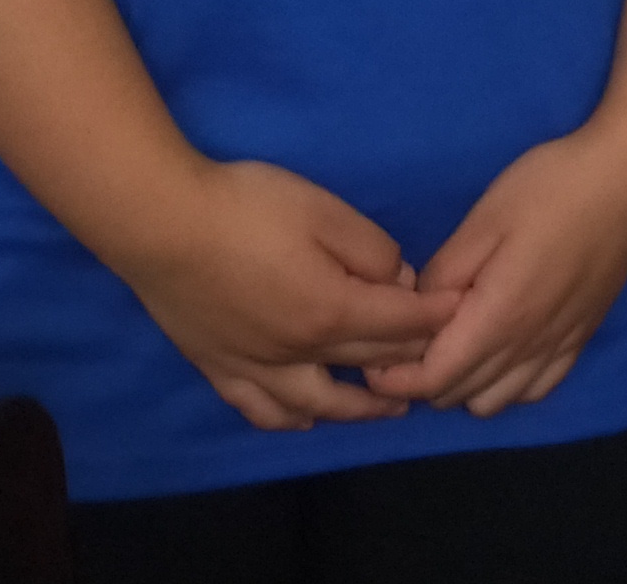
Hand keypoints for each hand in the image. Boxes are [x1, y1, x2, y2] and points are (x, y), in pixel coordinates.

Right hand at [115, 158, 457, 429]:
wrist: (163, 224)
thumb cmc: (249, 208)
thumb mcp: (327, 212)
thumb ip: (374, 251)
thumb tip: (399, 281)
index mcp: (332, 313)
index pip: (401, 326)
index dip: (437, 317)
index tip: (463, 312)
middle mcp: (298, 353)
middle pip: (369, 364)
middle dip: (411, 360)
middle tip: (441, 358)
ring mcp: (255, 367)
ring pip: (319, 405)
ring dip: (360, 408)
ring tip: (389, 408)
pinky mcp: (218, 368)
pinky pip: (262, 410)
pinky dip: (290, 419)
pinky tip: (304, 419)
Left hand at [366, 123, 626, 415]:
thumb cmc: (552, 188)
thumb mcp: (484, 220)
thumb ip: (444, 274)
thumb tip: (419, 310)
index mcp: (498, 319)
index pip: (432, 381)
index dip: (393, 378)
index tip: (376, 354)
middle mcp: (528, 346)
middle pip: (457, 395)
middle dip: (421, 379)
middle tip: (408, 339)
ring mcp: (560, 345)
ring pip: (495, 401)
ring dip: (464, 385)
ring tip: (453, 344)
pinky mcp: (583, 335)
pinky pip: (537, 389)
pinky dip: (508, 384)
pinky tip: (502, 350)